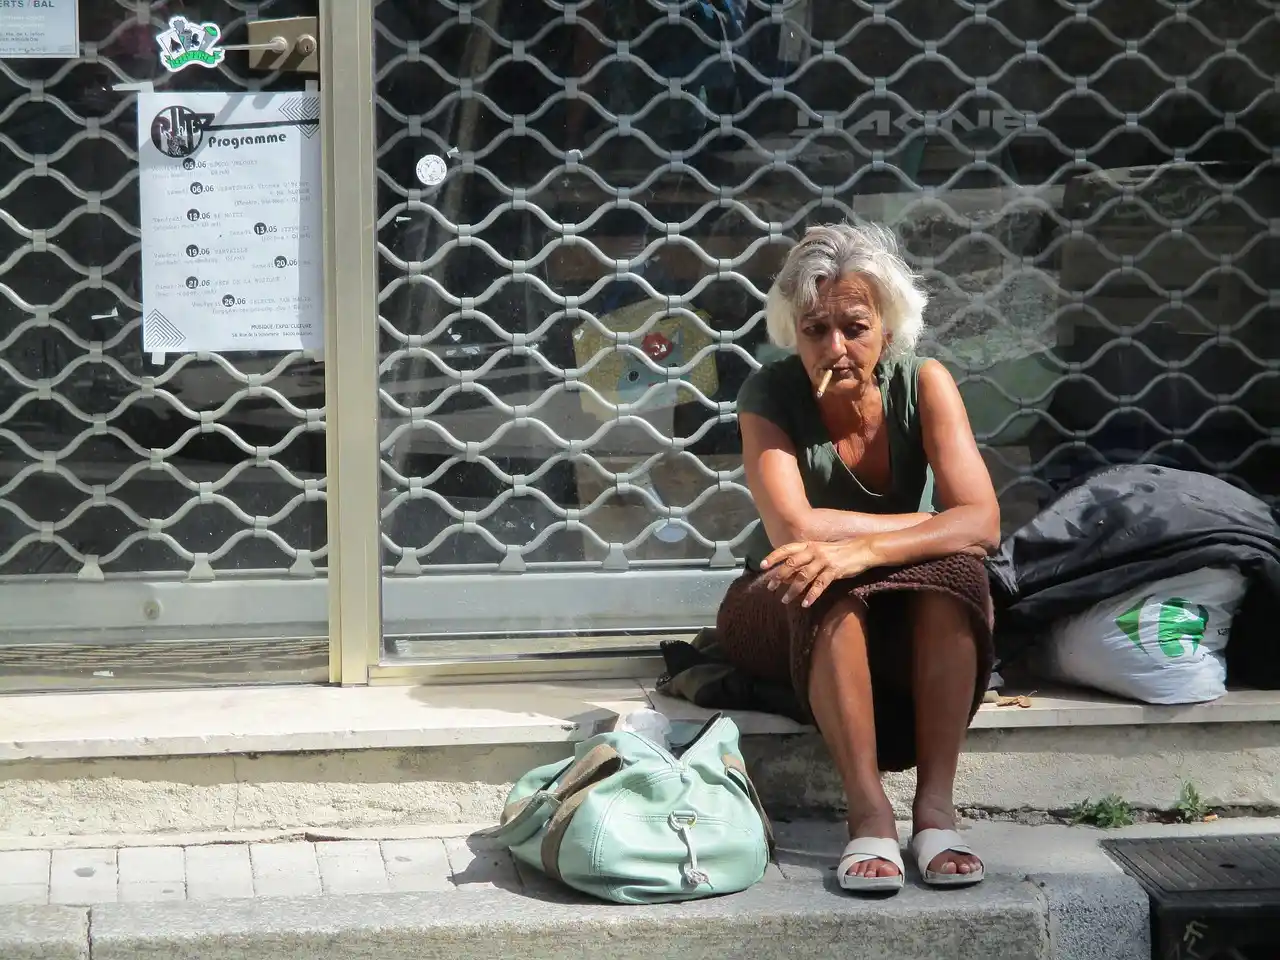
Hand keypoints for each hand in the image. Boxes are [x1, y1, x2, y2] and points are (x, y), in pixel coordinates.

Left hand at [759, 539, 877, 607]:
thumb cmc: (839, 551)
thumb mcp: (820, 550)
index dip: (773, 557)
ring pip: (803, 576)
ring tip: (785, 600)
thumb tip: (789, 573)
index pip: (787, 549)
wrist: (862, 549)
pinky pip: (820, 585)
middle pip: (792, 564)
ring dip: (793, 590)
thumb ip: (806, 558)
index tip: (762, 566)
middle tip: (771, 588)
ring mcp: (824, 561)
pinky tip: (805, 604)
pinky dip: (812, 595)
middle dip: (779, 576)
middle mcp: (814, 551)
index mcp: (809, 545)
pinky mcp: (834, 571)